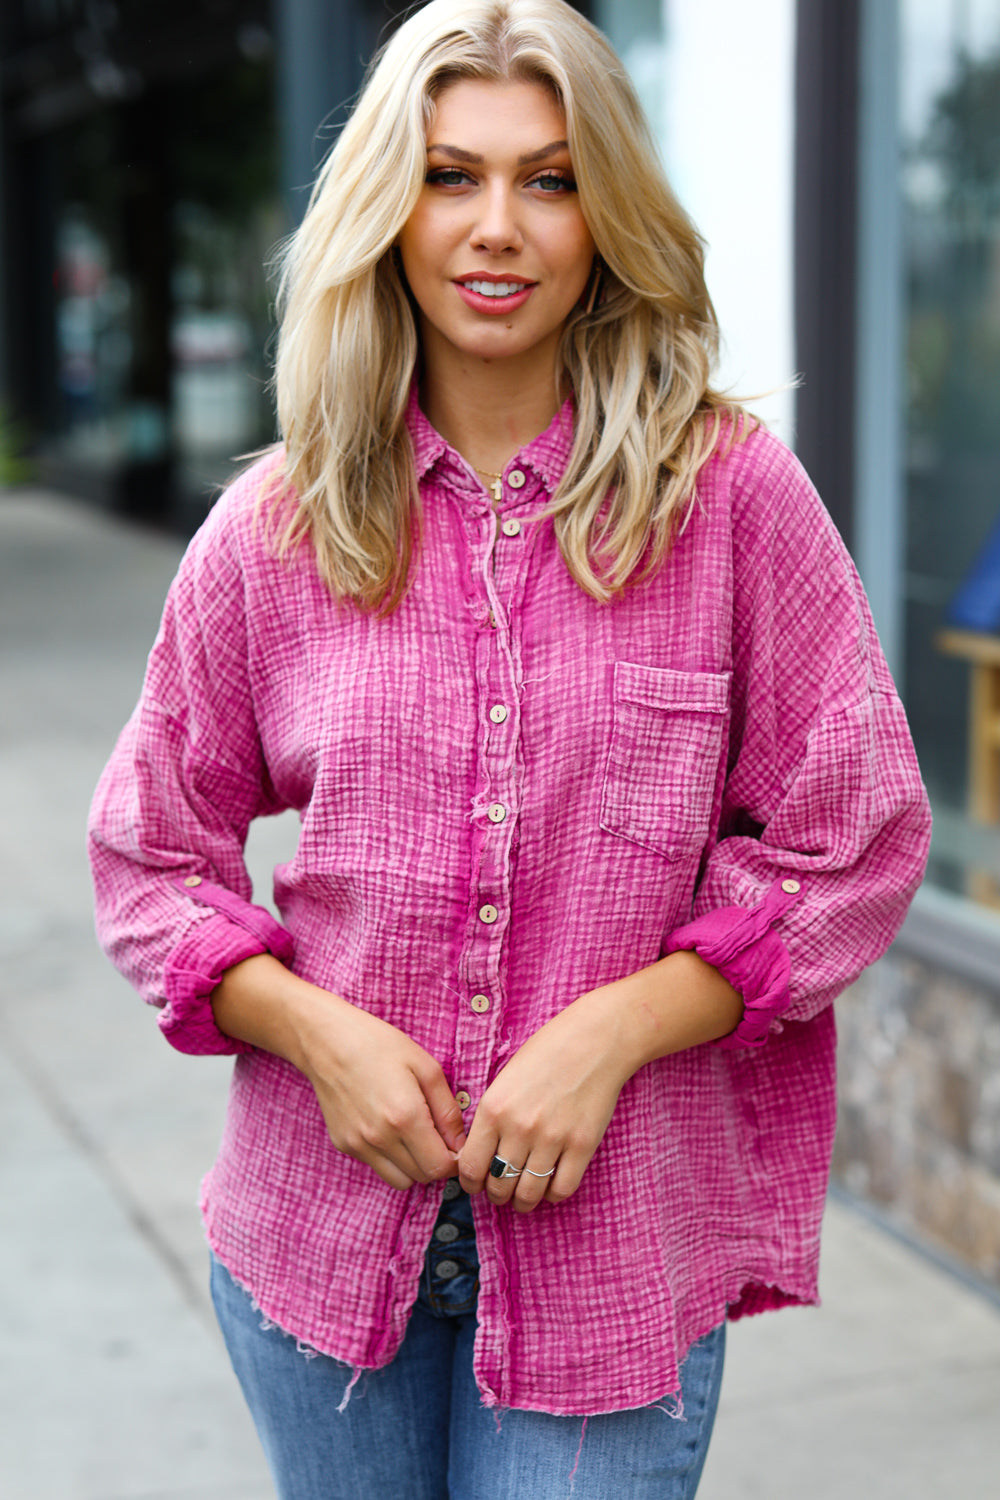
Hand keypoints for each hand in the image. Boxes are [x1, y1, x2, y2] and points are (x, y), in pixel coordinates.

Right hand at [297, 998, 466, 1190]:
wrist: (326, 1041)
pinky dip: (389, 1156)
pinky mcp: (343, 1144)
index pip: (440, 1167)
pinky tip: (387, 1126)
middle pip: (422, 1177)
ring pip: (400, 1180)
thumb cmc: (378, 1045)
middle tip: (437, 1135)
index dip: (455, 1158)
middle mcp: (380, 1138)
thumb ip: (448, 1110)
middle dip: (437, 1162)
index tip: (455, 1142)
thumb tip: (460, 1143)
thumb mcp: (425, 1066)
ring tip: (413, 1133)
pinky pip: (377, 1165)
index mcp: (405, 1117)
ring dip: (414, 1165)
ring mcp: (358, 1144)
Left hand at [458, 988, 632, 1212]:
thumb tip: (478, 1156)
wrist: (594, 1041)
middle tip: (500, 1190)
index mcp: (494, 1108)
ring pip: (529, 1194)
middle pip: (498, 1185)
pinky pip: (562, 1189)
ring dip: (522, 1201)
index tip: (476, 1183)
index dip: (470, 1183)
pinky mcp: (582, 1145)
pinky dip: (552, 1195)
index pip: (470, 1167)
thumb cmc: (546, 1054)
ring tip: (523, 1195)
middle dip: (496, 1195)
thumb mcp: (504, 1079)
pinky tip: (550, 1184)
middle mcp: (519, 1128)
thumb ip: (490, 1117)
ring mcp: (552, 1139)